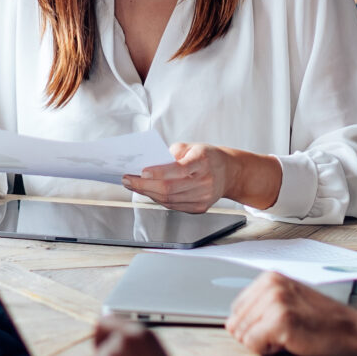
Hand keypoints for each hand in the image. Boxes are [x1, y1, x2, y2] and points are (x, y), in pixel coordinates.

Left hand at [122, 143, 282, 212]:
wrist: (229, 173)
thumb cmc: (207, 157)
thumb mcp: (192, 146)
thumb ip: (171, 153)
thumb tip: (149, 164)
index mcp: (203, 162)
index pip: (178, 170)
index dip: (158, 173)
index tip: (141, 172)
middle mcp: (205, 182)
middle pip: (169, 189)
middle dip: (144, 185)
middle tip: (127, 180)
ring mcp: (203, 198)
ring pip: (168, 200)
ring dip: (147, 193)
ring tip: (133, 186)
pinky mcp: (199, 208)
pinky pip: (173, 206)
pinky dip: (158, 199)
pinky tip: (148, 192)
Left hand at [226, 271, 356, 355]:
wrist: (350, 331)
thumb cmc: (321, 321)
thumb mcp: (288, 302)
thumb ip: (259, 307)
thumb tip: (229, 324)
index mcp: (269, 277)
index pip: (236, 309)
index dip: (254, 325)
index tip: (279, 324)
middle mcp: (270, 285)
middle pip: (236, 323)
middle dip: (257, 335)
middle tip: (286, 332)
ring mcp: (275, 301)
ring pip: (243, 335)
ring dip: (264, 343)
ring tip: (289, 335)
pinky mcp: (280, 320)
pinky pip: (253, 345)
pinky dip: (269, 350)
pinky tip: (290, 342)